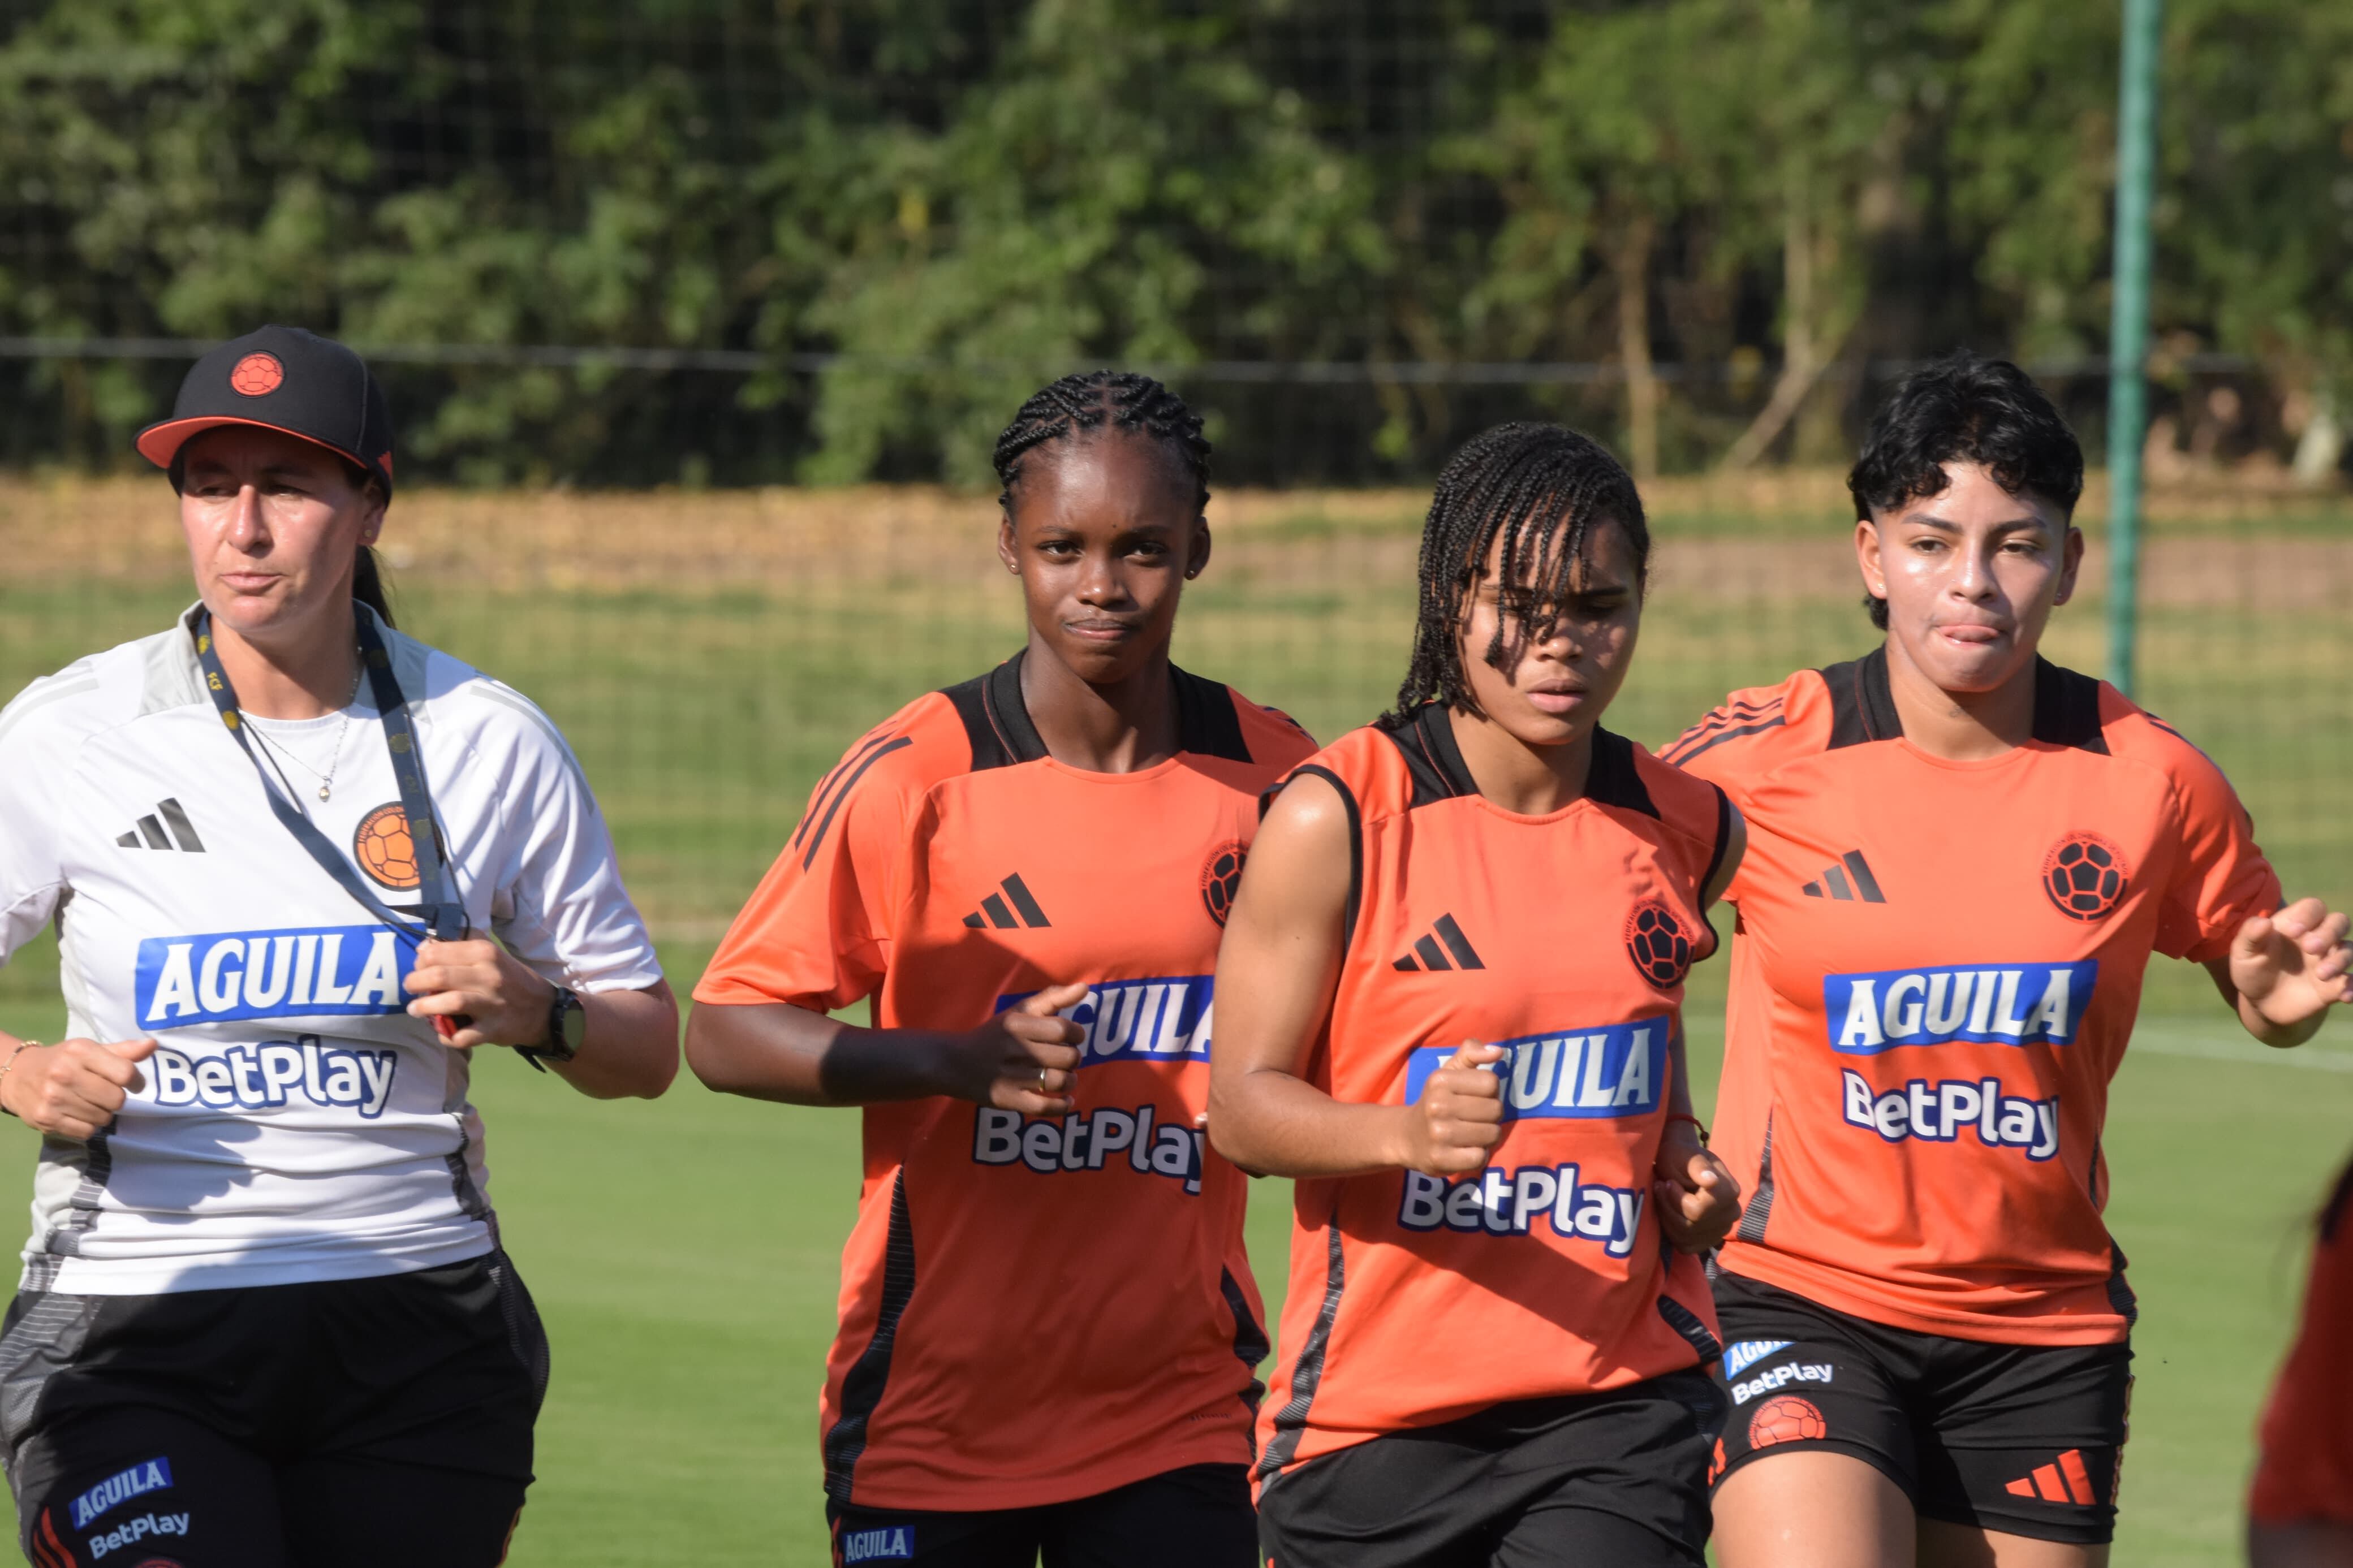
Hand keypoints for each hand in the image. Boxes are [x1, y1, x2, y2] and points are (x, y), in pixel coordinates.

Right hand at [1, 1037, 156, 1139]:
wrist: (17, 1076)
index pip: (125, 1073)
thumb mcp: (90, 1050)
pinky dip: (88, 1126)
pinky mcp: (46, 1119)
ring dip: (102, 1114)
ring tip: (89, 1103)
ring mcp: (53, 1098)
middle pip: (116, 1099)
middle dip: (116, 1099)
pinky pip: (87, 1132)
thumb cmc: (63, 1061)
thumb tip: (152, 1045)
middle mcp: (65, 1073)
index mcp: (80, 1051)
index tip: (132, 1083)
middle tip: (104, 1094)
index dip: (135, 1081)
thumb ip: (123, 1050)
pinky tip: (78, 1114)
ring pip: (103, 1118)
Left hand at [403, 938, 556, 1049]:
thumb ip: (462, 945)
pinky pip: (461, 1036)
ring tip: (415, 1010)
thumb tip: (425, 947)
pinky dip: (446, 1035)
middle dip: (415, 982)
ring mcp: (491, 1004)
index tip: (419, 966)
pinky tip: (442, 1032)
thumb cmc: (511, 978)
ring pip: (449, 1003)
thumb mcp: (493, 953)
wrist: (544, 1010)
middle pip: (438, 975)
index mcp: (486, 953)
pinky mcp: (493, 1029)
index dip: (420, 960)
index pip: (437, 951)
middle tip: (411, 987)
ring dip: (424, 1007)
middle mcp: (489, 976)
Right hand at [933, 983, 1087, 1114]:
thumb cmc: (994, 1035)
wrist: (954, 1063)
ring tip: (1065, 1078)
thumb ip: (1053, 998)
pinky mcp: (1008, 1100)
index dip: (1077, 1034)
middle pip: (1068, 1057)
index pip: (1064, 1029)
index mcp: (1018, 1024)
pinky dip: (1062, 1106)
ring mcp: (1011, 1078)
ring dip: (1070, 1081)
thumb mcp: (1019, 1011)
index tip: (1071, 1038)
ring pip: (1060, 1082)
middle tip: (1065, 1059)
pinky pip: (1045, 1108)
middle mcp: (1015, 1050)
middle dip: (1074, 1058)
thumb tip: (1085, 987)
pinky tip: (1065, 1100)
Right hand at [1395, 1040, 1504, 1176]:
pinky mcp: (1441, 1159)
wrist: (1406, 1137)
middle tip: (1474, 1118)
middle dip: (1491, 1115)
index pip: (1491, 1082)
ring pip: (1492, 1134)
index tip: (1475, 1097)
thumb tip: (1498, 1051)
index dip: (1490, 1091)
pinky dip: (1478, 1155)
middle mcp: (1437, 1106)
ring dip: (1488, 1137)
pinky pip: (1480, 1157)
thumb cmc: (1436, 1101)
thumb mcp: (1448, 1072)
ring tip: (1472, 1134)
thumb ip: (1471, 1053)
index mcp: (1439, 1080)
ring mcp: (1438, 1134)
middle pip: (1495, 1109)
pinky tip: (1465, 1150)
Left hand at [1653, 1122, 1742, 1253]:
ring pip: (1685, 1237)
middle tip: (1661, 1188)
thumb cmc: (1680, 1156)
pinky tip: (1669, 1212)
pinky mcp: (1709, 1240)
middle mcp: (1731, 1213)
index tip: (1668, 1182)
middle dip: (1669, 1207)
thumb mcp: (1685, 1155)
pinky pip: (1685, 1246)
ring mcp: (1722, 1229)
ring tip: (1663, 1197)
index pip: (1698, 1211)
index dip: (1676, 1198)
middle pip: (1690, 1226)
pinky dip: (1671, 1230)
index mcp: (1730, 1191)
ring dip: (1667, 1217)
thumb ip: (1698, 1166)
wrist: (1679, 1163)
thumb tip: (1711, 1181)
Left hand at [2230, 897, 2351, 1035]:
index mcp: (2295, 925)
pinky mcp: (2335, 984)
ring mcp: (2329, 960)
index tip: (2293, 932)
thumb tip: (2264, 922)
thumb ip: (2250, 935)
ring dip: (2339, 959)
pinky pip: (2352, 981)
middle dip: (2329, 932)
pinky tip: (2344, 996)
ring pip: (2349, 950)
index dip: (2308, 915)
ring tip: (2320, 974)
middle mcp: (2317, 939)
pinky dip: (2352, 986)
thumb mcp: (2243, 954)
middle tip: (2310, 948)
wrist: (2261, 1002)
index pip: (2313, 907)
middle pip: (2339, 922)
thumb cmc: (2252, 969)